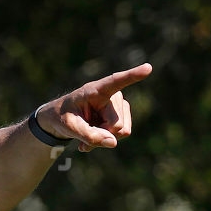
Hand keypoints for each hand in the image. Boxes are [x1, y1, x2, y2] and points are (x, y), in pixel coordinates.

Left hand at [36, 63, 152, 152]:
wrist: (63, 118)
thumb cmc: (62, 117)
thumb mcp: (69, 128)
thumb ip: (89, 136)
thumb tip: (113, 143)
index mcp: (95, 90)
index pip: (116, 81)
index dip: (132, 75)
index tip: (148, 67)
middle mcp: (112, 94)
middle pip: (117, 125)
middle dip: (102, 134)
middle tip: (83, 132)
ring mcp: (120, 104)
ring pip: (122, 131)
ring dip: (105, 137)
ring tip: (89, 131)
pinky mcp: (123, 114)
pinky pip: (123, 134)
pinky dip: (108, 138)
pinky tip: (96, 134)